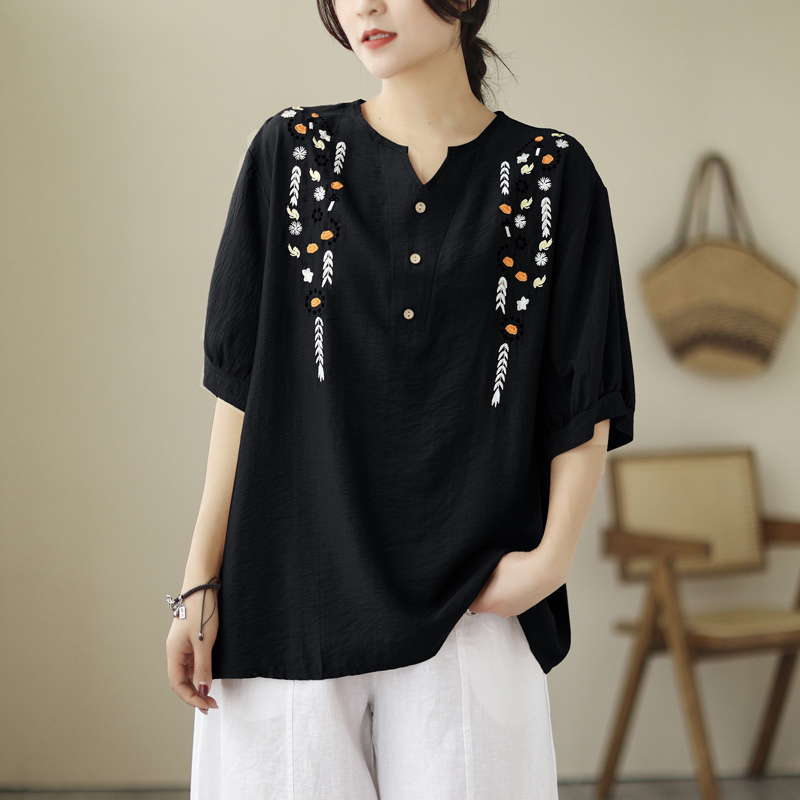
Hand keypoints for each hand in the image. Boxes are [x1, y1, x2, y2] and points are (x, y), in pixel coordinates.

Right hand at [165, 591, 219, 713]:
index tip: (207, 705)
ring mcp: (181, 645)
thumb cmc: (201, 611)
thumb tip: (202, 690)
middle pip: (180, 680)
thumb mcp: (204, 642)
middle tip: (211, 704)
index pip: (178, 684)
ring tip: (210, 695)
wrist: (202, 587)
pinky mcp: (189, 639)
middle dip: (194, 694)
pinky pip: (191, 662)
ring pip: (186, 672)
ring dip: (196, 685)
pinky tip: (207, 676)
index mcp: (173, 653)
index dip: (191, 698)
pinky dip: (199, 672)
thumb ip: (203, 667)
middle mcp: (175, 651)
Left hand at [468, 547, 567, 617]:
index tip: (470, 582)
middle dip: (483, 592)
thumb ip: (479, 573)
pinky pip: (511, 602)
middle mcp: (500, 612)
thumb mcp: (491, 565)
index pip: (469, 604)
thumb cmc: (518, 566)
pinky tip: (515, 580)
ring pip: (499, 603)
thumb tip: (473, 575)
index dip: (468, 592)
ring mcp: (514, 611)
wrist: (547, 569)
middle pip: (484, 605)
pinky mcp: (525, 607)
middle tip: (487, 577)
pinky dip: (510, 593)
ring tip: (504, 577)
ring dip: (498, 593)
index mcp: (488, 603)